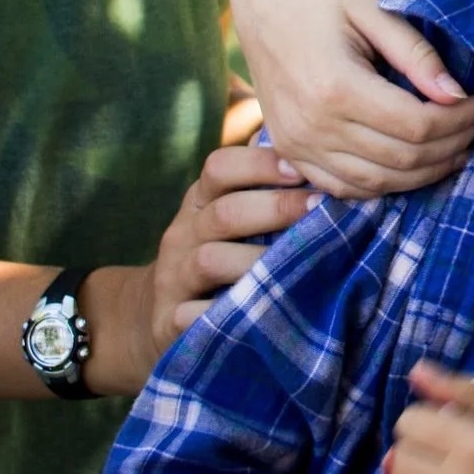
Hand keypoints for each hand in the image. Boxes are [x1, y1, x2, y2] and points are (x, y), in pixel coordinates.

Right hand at [80, 145, 319, 394]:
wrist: (152, 319)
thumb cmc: (214, 258)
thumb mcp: (228, 219)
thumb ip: (260, 188)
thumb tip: (309, 150)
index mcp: (199, 202)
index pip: (219, 168)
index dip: (259, 164)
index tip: (302, 170)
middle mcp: (182, 235)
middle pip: (224, 213)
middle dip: (276, 208)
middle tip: (322, 208)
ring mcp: (173, 279)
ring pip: (210, 260)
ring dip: (258, 261)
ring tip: (302, 264)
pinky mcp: (168, 323)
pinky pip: (193, 315)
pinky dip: (225, 312)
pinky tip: (263, 311)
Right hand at [229, 0, 473, 197]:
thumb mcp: (373, 9)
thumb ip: (416, 53)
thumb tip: (457, 94)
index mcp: (335, 87)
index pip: (417, 125)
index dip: (462, 121)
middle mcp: (312, 126)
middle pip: (403, 160)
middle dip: (453, 145)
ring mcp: (297, 146)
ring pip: (378, 184)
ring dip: (426, 172)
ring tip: (457, 146)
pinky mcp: (290, 154)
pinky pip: (346, 188)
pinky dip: (386, 184)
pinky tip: (414, 164)